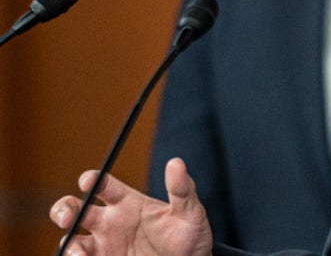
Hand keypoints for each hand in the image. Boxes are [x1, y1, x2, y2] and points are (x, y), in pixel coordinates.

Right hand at [50, 158, 212, 255]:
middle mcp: (110, 221)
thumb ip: (181, 189)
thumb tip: (176, 163)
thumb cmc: (188, 234)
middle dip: (63, 209)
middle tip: (66, 217)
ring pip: (71, 240)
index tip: (88, 181)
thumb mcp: (189, 212)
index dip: (91, 179)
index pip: (102, 185)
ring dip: (69, 244)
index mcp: (127, 202)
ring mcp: (104, 244)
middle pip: (74, 208)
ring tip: (80, 253)